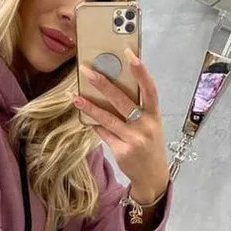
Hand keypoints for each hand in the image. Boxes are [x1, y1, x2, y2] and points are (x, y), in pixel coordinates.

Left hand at [73, 48, 169, 202]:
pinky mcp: (121, 151)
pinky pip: (104, 133)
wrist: (153, 176)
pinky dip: (95, 124)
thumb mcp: (150, 125)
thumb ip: (138, 109)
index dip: (141, 72)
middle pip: (122, 101)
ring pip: (107, 118)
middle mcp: (145, 126)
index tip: (129, 54)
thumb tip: (111, 89)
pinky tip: (85, 116)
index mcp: (155, 116)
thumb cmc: (150, 145)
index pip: (150, 89)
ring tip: (75, 96)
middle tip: (88, 71)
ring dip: (90, 106)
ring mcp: (133, 140)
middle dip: (103, 84)